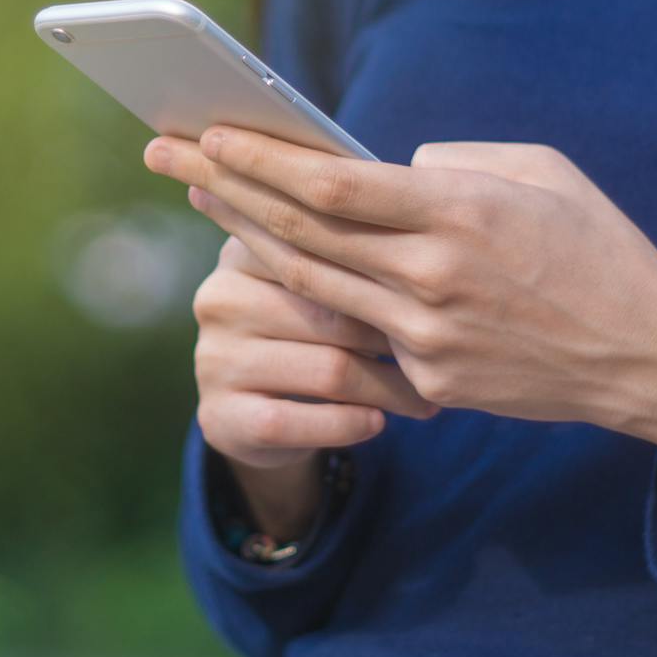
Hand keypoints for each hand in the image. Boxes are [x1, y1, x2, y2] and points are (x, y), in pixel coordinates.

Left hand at [146, 129, 656, 482]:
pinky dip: (305, 296)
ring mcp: (424, 337)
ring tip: (202, 197)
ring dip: (246, 237)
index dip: (261, 157)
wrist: (646, 356)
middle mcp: (431, 277)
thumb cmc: (597, 246)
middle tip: (168, 153)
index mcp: (459, 213)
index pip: (331, 183)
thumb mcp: (539, 170)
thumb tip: (387, 168)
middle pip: (300, 231)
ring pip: (309, 282)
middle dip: (224, 186)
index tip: (211, 130)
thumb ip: (454, 163)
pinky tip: (269, 266)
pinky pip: (353, 332)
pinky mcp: (428, 381)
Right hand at [189, 234, 438, 538]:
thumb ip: (355, 251)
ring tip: (426, 398)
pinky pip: (295, 421)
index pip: (325, 252)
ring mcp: (213, 358)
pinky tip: (377, 423)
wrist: (258, 412)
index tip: (439, 295)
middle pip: (333, 315)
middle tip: (443, 354)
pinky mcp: (218, 414)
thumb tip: (433, 232)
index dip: (387, 280)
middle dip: (396, 339)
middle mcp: (219, 297)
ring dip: (387, 390)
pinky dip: (346, 425)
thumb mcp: (323, 284)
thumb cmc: (312, 330)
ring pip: (326, 371)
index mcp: (245, 248)